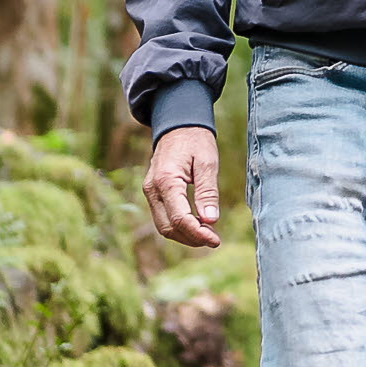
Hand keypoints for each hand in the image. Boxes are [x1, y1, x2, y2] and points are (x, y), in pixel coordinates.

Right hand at [141, 125, 220, 248]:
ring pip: (163, 226)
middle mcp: (152, 189)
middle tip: (214, 240)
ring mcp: (149, 192)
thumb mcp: (207, 162)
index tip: (216, 240)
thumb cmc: (195, 140)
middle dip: (191, 238)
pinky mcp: (153, 193)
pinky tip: (197, 225)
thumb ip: (208, 192)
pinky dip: (179, 226)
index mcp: (166, 180)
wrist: (178, 125)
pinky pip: (163, 217)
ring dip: (185, 235)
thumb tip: (211, 220)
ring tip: (208, 234)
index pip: (179, 218)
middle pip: (168, 227)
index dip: (198, 234)